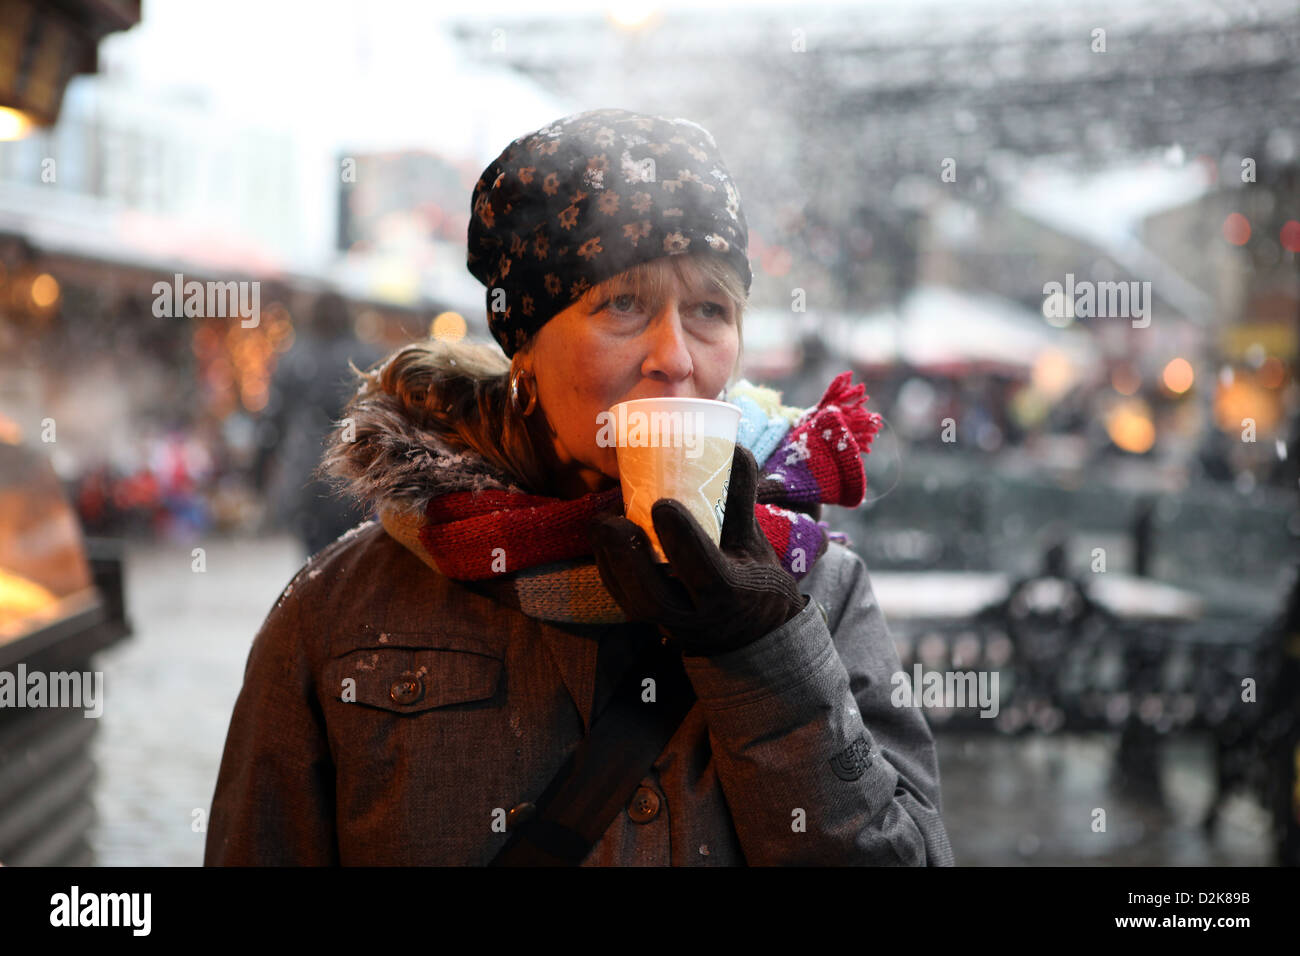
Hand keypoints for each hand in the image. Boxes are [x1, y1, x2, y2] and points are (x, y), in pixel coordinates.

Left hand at [587, 444, 808, 656]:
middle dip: (628, 558)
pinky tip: (603, 538)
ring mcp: (670, 625)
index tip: (663, 504)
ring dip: (610, 560)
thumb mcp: (754, 542)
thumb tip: (732, 445)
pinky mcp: (651, 623)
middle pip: (653, 596)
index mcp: (731, 595)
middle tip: (614, 519)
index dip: (682, 539)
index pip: (704, 571)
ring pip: (631, 600)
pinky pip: (622, 599)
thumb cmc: (754, 580)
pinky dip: (608, 567)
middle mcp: (698, 618)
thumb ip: (740, 497)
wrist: (751, 635)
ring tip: (603, 522)